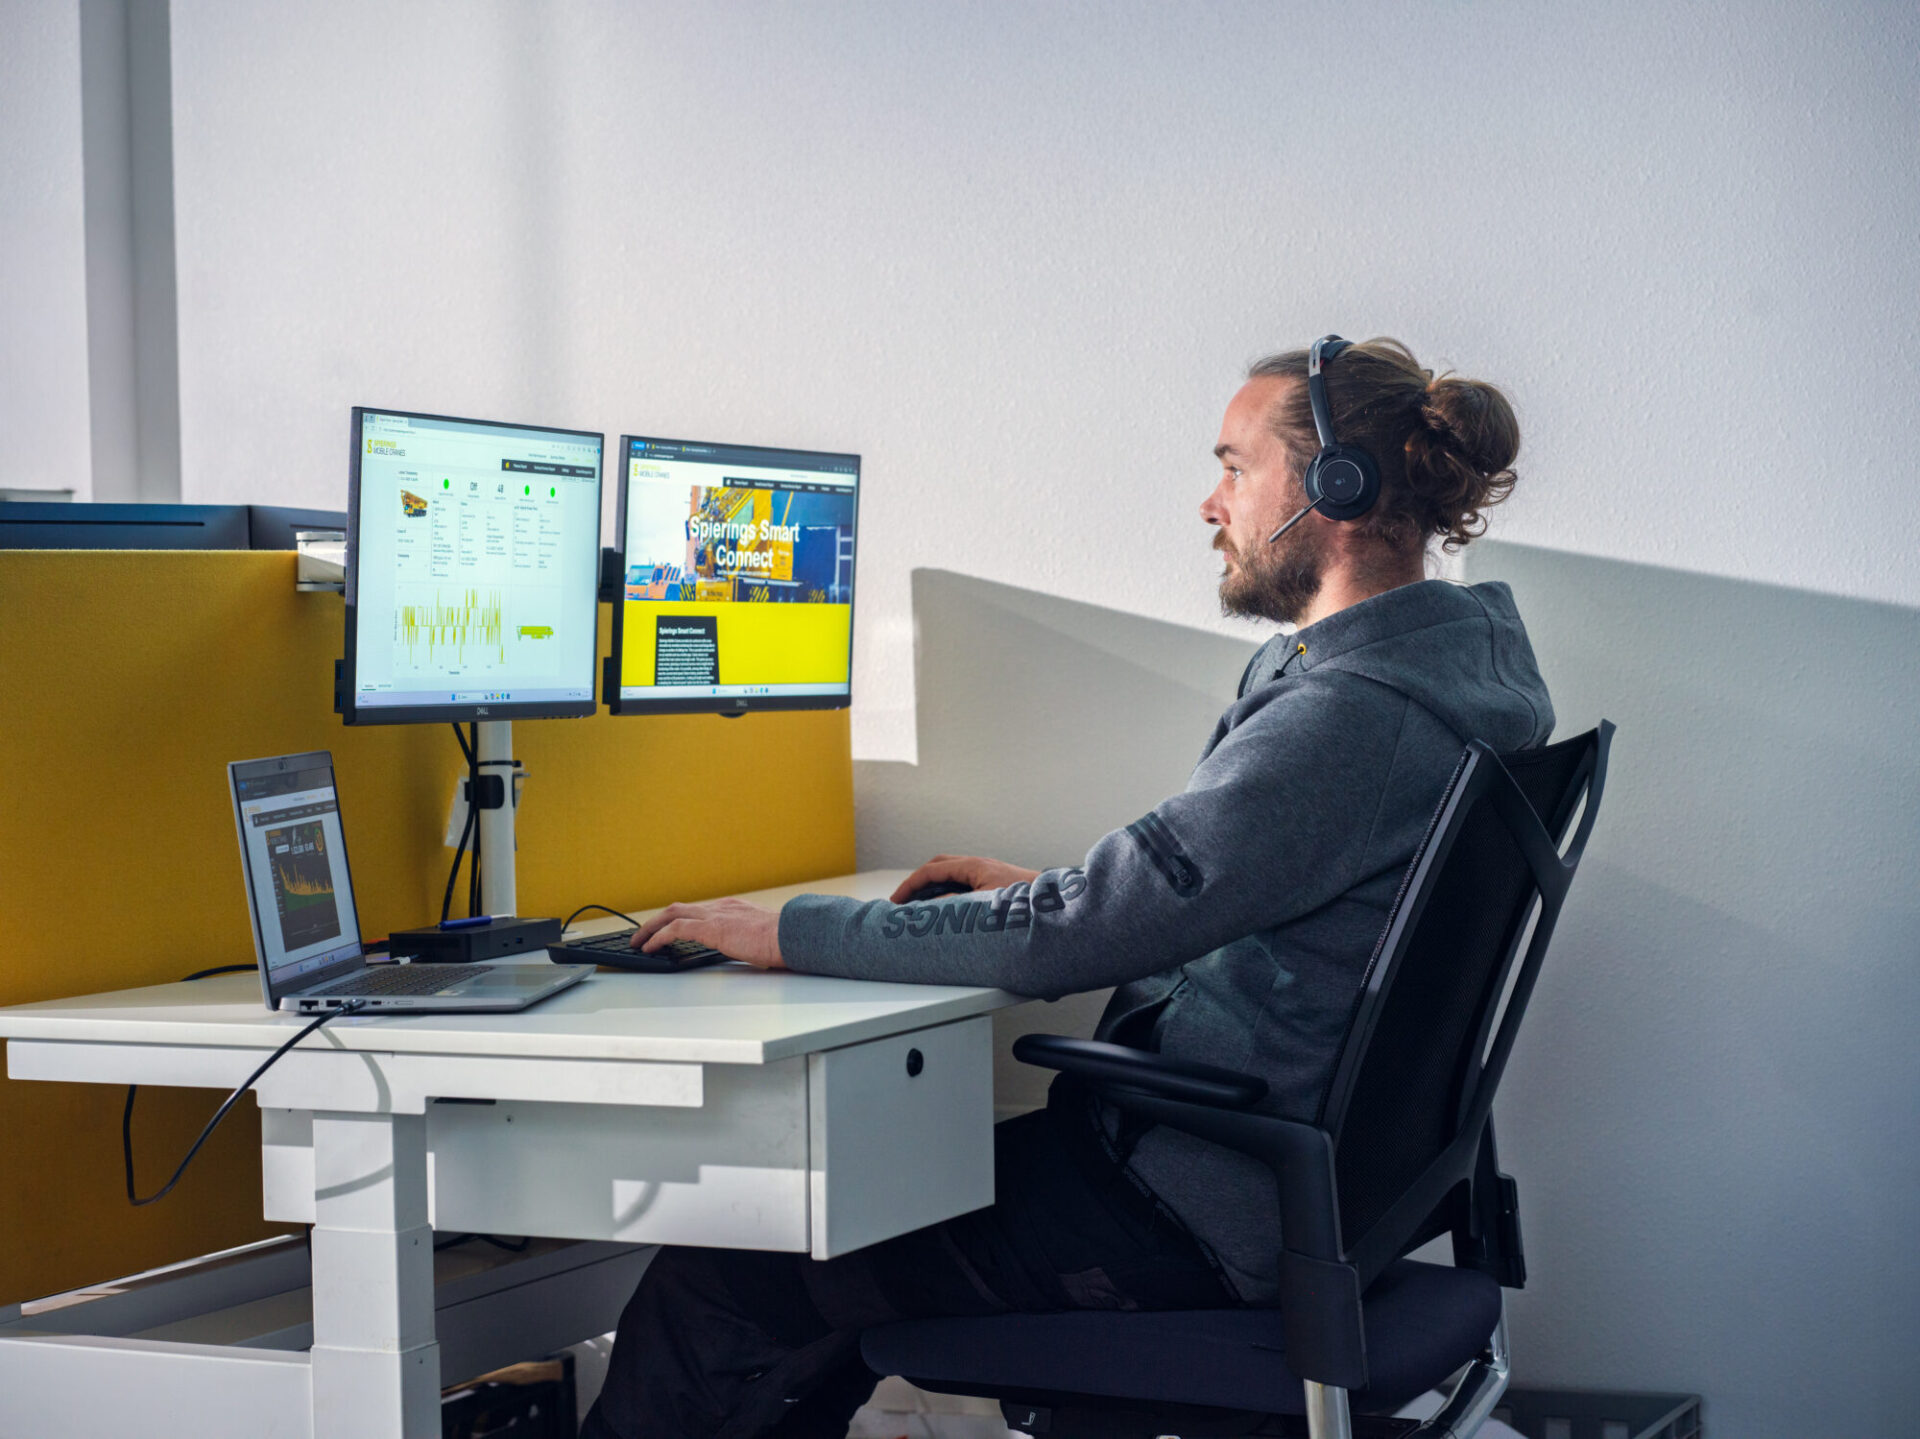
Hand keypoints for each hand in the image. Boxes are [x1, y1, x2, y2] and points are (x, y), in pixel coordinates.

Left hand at [632, 897, 784, 969]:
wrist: (792, 935)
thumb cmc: (783, 940)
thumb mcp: (760, 937)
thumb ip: (747, 940)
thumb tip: (747, 952)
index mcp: (732, 909)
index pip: (696, 910)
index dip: (676, 920)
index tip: (665, 930)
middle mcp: (720, 907)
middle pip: (678, 908)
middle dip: (656, 921)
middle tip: (642, 934)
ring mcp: (715, 916)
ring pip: (671, 915)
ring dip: (650, 928)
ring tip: (638, 942)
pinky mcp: (711, 928)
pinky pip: (675, 929)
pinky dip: (658, 938)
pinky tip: (650, 948)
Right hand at [889, 855, 1040, 903]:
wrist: (1057, 902)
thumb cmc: (1025, 902)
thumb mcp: (983, 905)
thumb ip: (954, 905)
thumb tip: (929, 908)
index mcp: (974, 866)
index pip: (931, 870)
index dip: (910, 885)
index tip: (896, 901)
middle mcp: (979, 865)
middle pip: (939, 866)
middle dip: (918, 882)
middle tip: (904, 901)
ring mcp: (988, 873)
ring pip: (951, 875)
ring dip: (933, 888)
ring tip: (920, 907)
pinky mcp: (995, 884)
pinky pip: (964, 884)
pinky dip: (948, 893)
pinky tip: (948, 910)